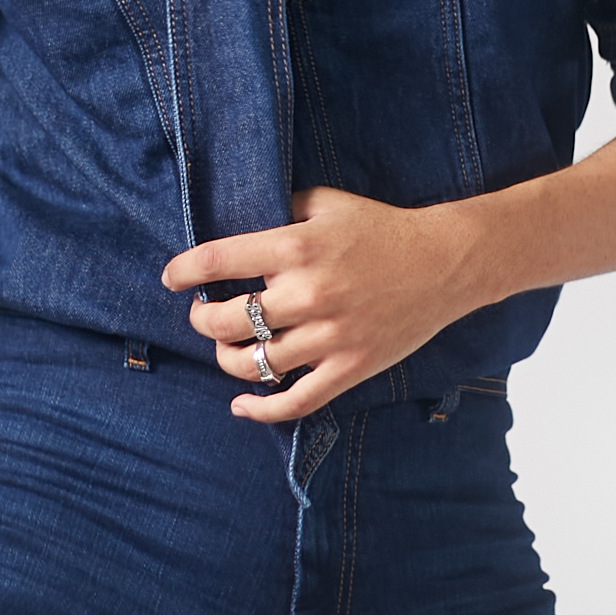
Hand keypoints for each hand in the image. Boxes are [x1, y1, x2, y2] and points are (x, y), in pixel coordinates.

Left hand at [162, 184, 487, 421]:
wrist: (444, 262)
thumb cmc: (380, 229)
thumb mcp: (325, 203)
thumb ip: (279, 210)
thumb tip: (234, 228)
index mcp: (296, 246)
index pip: (216, 262)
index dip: (181, 272)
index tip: (170, 278)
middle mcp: (307, 294)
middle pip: (224, 322)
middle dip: (200, 319)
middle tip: (201, 313)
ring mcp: (329, 336)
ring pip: (252, 365)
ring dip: (226, 359)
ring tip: (226, 348)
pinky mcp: (350, 367)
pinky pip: (295, 401)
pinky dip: (261, 410)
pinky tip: (242, 405)